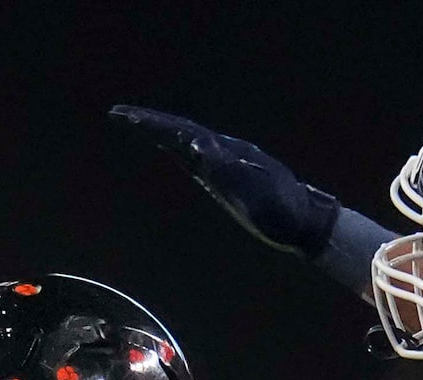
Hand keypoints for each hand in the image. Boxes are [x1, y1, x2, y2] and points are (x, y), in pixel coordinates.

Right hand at [109, 105, 340, 257]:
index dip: (154, 125)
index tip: (127, 117)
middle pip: (180, 130)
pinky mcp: (228, 180)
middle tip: (118, 113)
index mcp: (226, 151)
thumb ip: (226, 166)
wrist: (305, 223)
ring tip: (134, 123)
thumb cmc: (281, 211)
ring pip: (186, 141)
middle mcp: (224, 152)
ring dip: (160, 132)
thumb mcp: (255, 190)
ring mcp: (226, 165)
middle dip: (149, 122)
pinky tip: (172, 148)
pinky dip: (177, 148)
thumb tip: (196, 142)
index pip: (183, 132)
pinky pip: (196, 158)